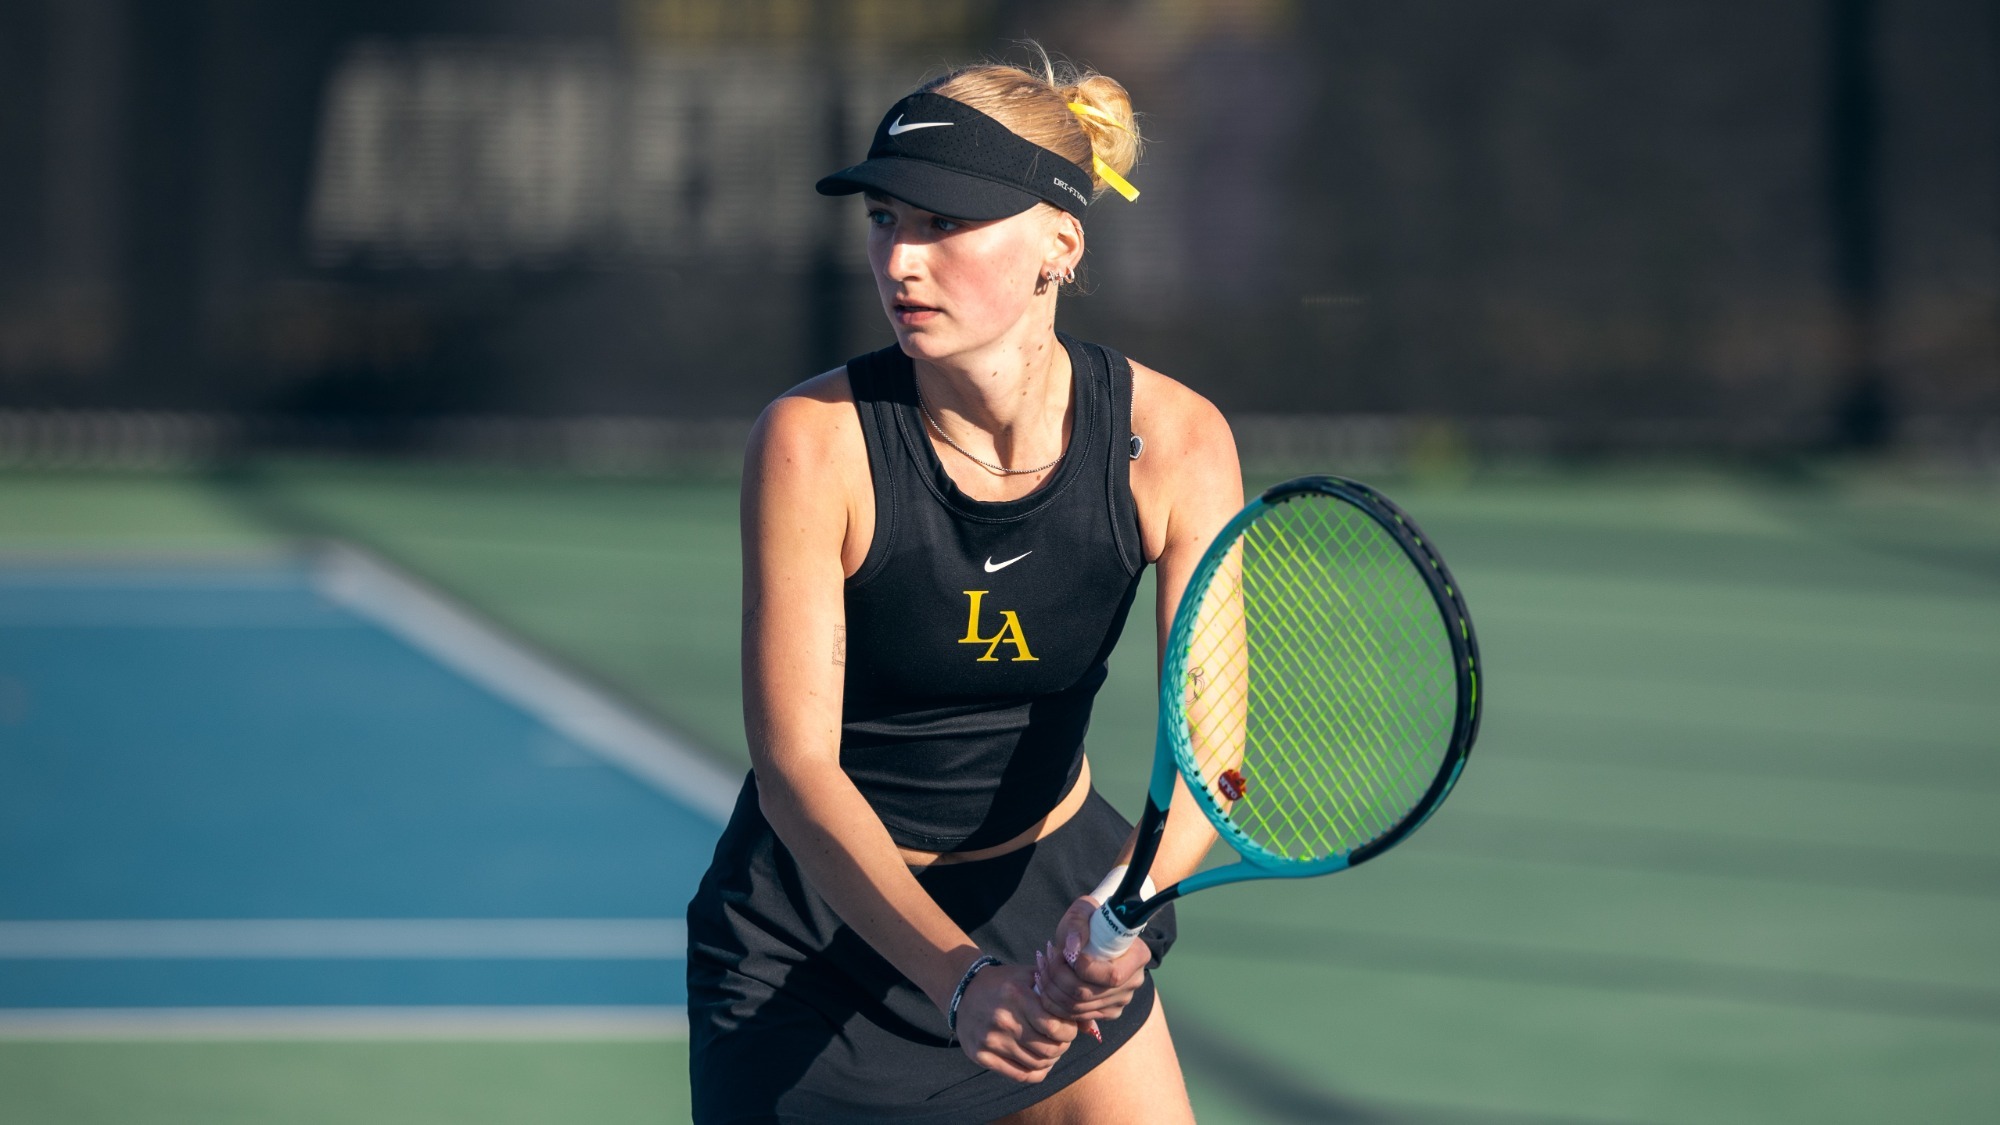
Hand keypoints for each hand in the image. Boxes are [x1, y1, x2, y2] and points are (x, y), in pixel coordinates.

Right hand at [952, 962, 1078, 1081]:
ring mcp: (990, 1040)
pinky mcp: (981, 1055)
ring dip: (1050, 1059)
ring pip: (1036, 1063)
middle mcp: (1002, 1019)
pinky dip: (1036, 1071)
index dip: (1069, 1031)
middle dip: (1062, 1046)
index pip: (1055, 1027)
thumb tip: (1089, 1026)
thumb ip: (1059, 997)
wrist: (963, 990)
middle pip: (1048, 1048)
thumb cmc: (1005, 983)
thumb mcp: (1031, 977)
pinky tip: (1039, 1061)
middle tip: (1061, 1040)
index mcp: (1016, 995)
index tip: (1068, 1027)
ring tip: (1050, 1048)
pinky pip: (1020, 1075)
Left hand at [1034, 895, 1150, 1023]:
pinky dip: (1054, 1001)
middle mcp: (1133, 982)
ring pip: (1077, 1007)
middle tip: (1045, 956)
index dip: (1083, 968)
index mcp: (1138, 956)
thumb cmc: (1090, 921)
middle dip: (1058, 976)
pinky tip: (1046, 981)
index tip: (1065, 951)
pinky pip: (1074, 1016)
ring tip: (1042, 966)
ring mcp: (1120, 1001)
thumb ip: (1077, 922)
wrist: (1092, 936)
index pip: (1111, 975)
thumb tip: (1073, 946)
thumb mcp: (1083, 910)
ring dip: (1052, 988)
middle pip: (1088, 994)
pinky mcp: (1105, 1012)